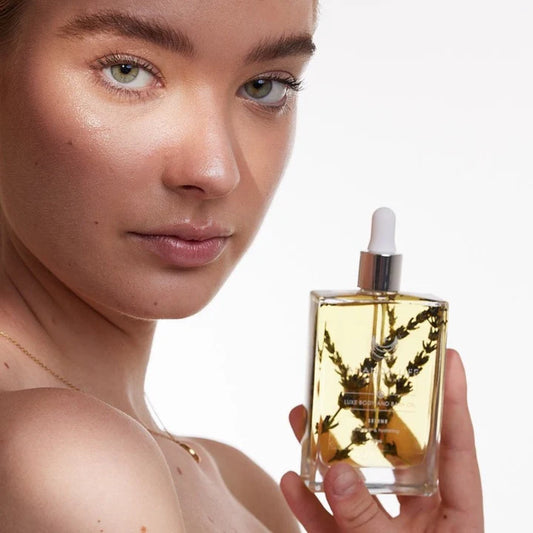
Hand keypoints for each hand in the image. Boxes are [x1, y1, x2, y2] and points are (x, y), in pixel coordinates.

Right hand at [280, 349, 483, 531]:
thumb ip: (364, 518)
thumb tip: (337, 473)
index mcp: (453, 514)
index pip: (456, 447)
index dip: (453, 400)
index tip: (449, 356)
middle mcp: (422, 515)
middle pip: (395, 454)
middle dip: (367, 417)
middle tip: (351, 380)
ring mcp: (387, 530)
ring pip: (356, 480)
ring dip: (327, 452)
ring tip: (304, 419)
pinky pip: (330, 517)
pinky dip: (309, 500)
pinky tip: (292, 480)